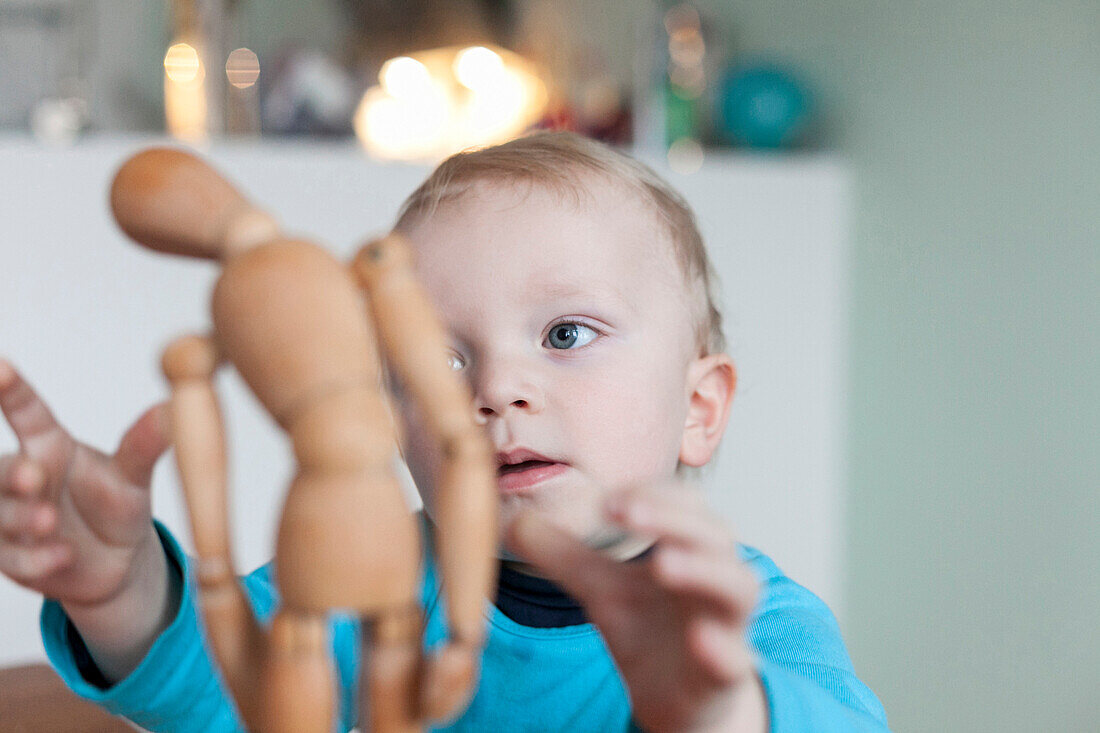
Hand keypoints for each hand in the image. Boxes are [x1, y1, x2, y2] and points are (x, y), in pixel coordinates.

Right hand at [0, 358, 169, 607]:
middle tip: (32, 474)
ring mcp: (13, 519)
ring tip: (48, 521)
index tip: (1, 366)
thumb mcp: (133, 475)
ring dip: (22, 518)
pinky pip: (13, 560)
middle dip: (12, 473)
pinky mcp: (14, 559)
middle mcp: (25, 478)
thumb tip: (172, 408)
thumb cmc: (117, 503)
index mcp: (50, 447)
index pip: (26, 413)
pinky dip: (35, 560)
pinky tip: (61, 557)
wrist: (118, 562)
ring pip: (2, 515)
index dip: (10, 390)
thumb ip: (145, 444)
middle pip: (4, 469)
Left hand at [506, 483, 766, 732]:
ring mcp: (727, 624)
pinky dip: (722, 647)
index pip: (684, 503)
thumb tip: (515, 520)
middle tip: (627, 511)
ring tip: (662, 563)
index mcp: (689, 547)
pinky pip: (736, 659)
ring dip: (705, 570)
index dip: (652, 494)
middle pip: (713, 534)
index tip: (608, 499)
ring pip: (738, 588)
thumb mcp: (600, 589)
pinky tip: (701, 639)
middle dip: (671, 518)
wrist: (679, 699)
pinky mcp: (727, 673)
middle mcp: (716, 577)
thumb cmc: (649, 629)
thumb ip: (562, 554)